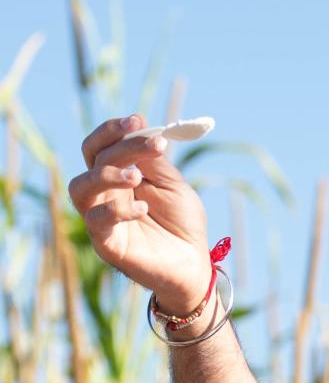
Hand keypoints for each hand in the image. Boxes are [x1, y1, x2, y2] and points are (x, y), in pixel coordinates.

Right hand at [69, 114, 212, 313]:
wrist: (193, 263)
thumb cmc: (182, 223)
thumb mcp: (174, 186)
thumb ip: (155, 162)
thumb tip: (142, 126)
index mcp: (118, 176)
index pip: (101, 147)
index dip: (113, 130)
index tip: (137, 119)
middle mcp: (104, 194)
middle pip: (93, 160)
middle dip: (120, 146)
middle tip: (153, 145)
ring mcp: (101, 218)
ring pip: (80, 188)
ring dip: (106, 175)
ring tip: (137, 177)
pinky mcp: (107, 243)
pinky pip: (97, 222)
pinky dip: (117, 211)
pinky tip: (143, 209)